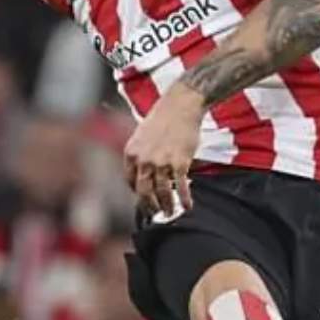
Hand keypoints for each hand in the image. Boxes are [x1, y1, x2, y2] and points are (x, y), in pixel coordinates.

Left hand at [124, 87, 202, 217]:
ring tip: (171, 213)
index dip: (137, 193)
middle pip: (144, 192)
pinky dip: (185, 199)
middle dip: (150, 206)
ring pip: (162, 192)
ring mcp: (161, 162)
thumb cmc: (163, 119)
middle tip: (157, 213)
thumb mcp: (142, 136)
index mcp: (131, 153)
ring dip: (167, 206)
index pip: (130, 181)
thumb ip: (141, 155)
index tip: (145, 199)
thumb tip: (146, 172)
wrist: (181, 106)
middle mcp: (143, 160)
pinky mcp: (180, 163)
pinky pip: (181, 187)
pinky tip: (188, 206)